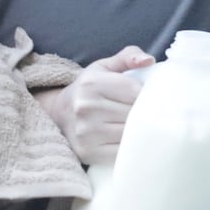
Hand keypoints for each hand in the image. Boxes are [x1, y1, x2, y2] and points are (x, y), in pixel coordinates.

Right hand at [35, 45, 153, 164]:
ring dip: (139, 130)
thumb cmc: (89, 88)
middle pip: (134, 113)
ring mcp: (85, 132)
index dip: (149, 94)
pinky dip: (131, 146)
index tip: (150, 96)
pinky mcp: (87, 152)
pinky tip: (131, 139)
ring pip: (130, 133)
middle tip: (148, 111)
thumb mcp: (105, 66)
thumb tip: (149, 61)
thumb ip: (128, 56)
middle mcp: (85, 108)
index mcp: (92, 83)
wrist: (59, 113)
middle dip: (146, 112)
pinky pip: (122, 152)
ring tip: (139, 124)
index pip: (136, 92)